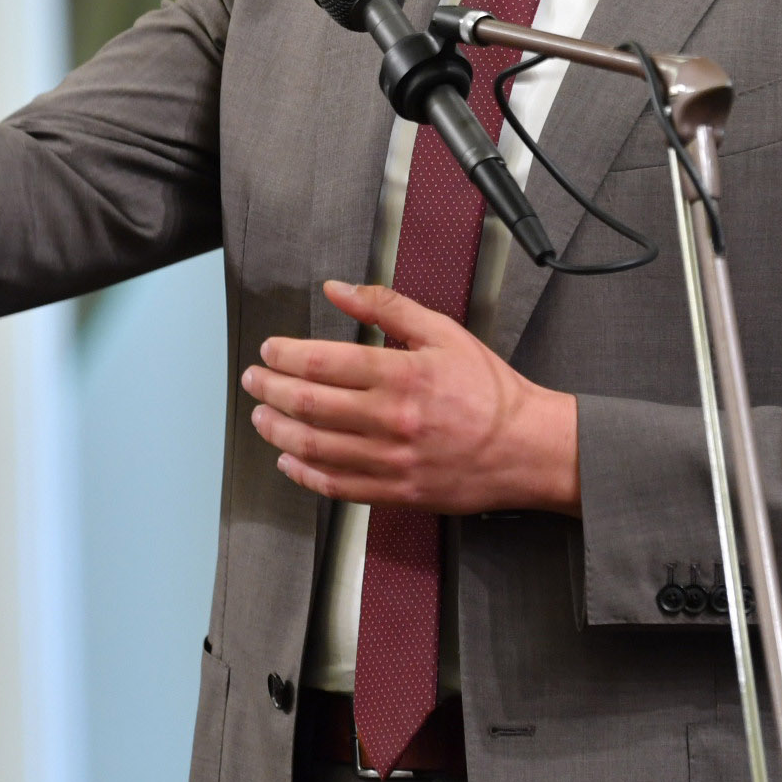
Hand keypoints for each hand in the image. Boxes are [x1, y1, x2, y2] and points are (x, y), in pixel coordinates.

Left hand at [242, 280, 579, 514]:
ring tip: (261, 418)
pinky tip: (289, 461)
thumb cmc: (489, 391)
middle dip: (269, 390)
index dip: (284, 356)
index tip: (269, 351)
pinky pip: (338, 487)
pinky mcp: (397, 492)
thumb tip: (339, 289)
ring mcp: (392, 460)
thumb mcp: (443, 331)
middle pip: (309, 404)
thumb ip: (387, 307)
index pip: (322, 362)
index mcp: (401, 374)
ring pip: (315, 447)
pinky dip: (305, 475)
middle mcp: (391, 418)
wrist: (528, 448)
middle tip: (253, 380)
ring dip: (278, 431)